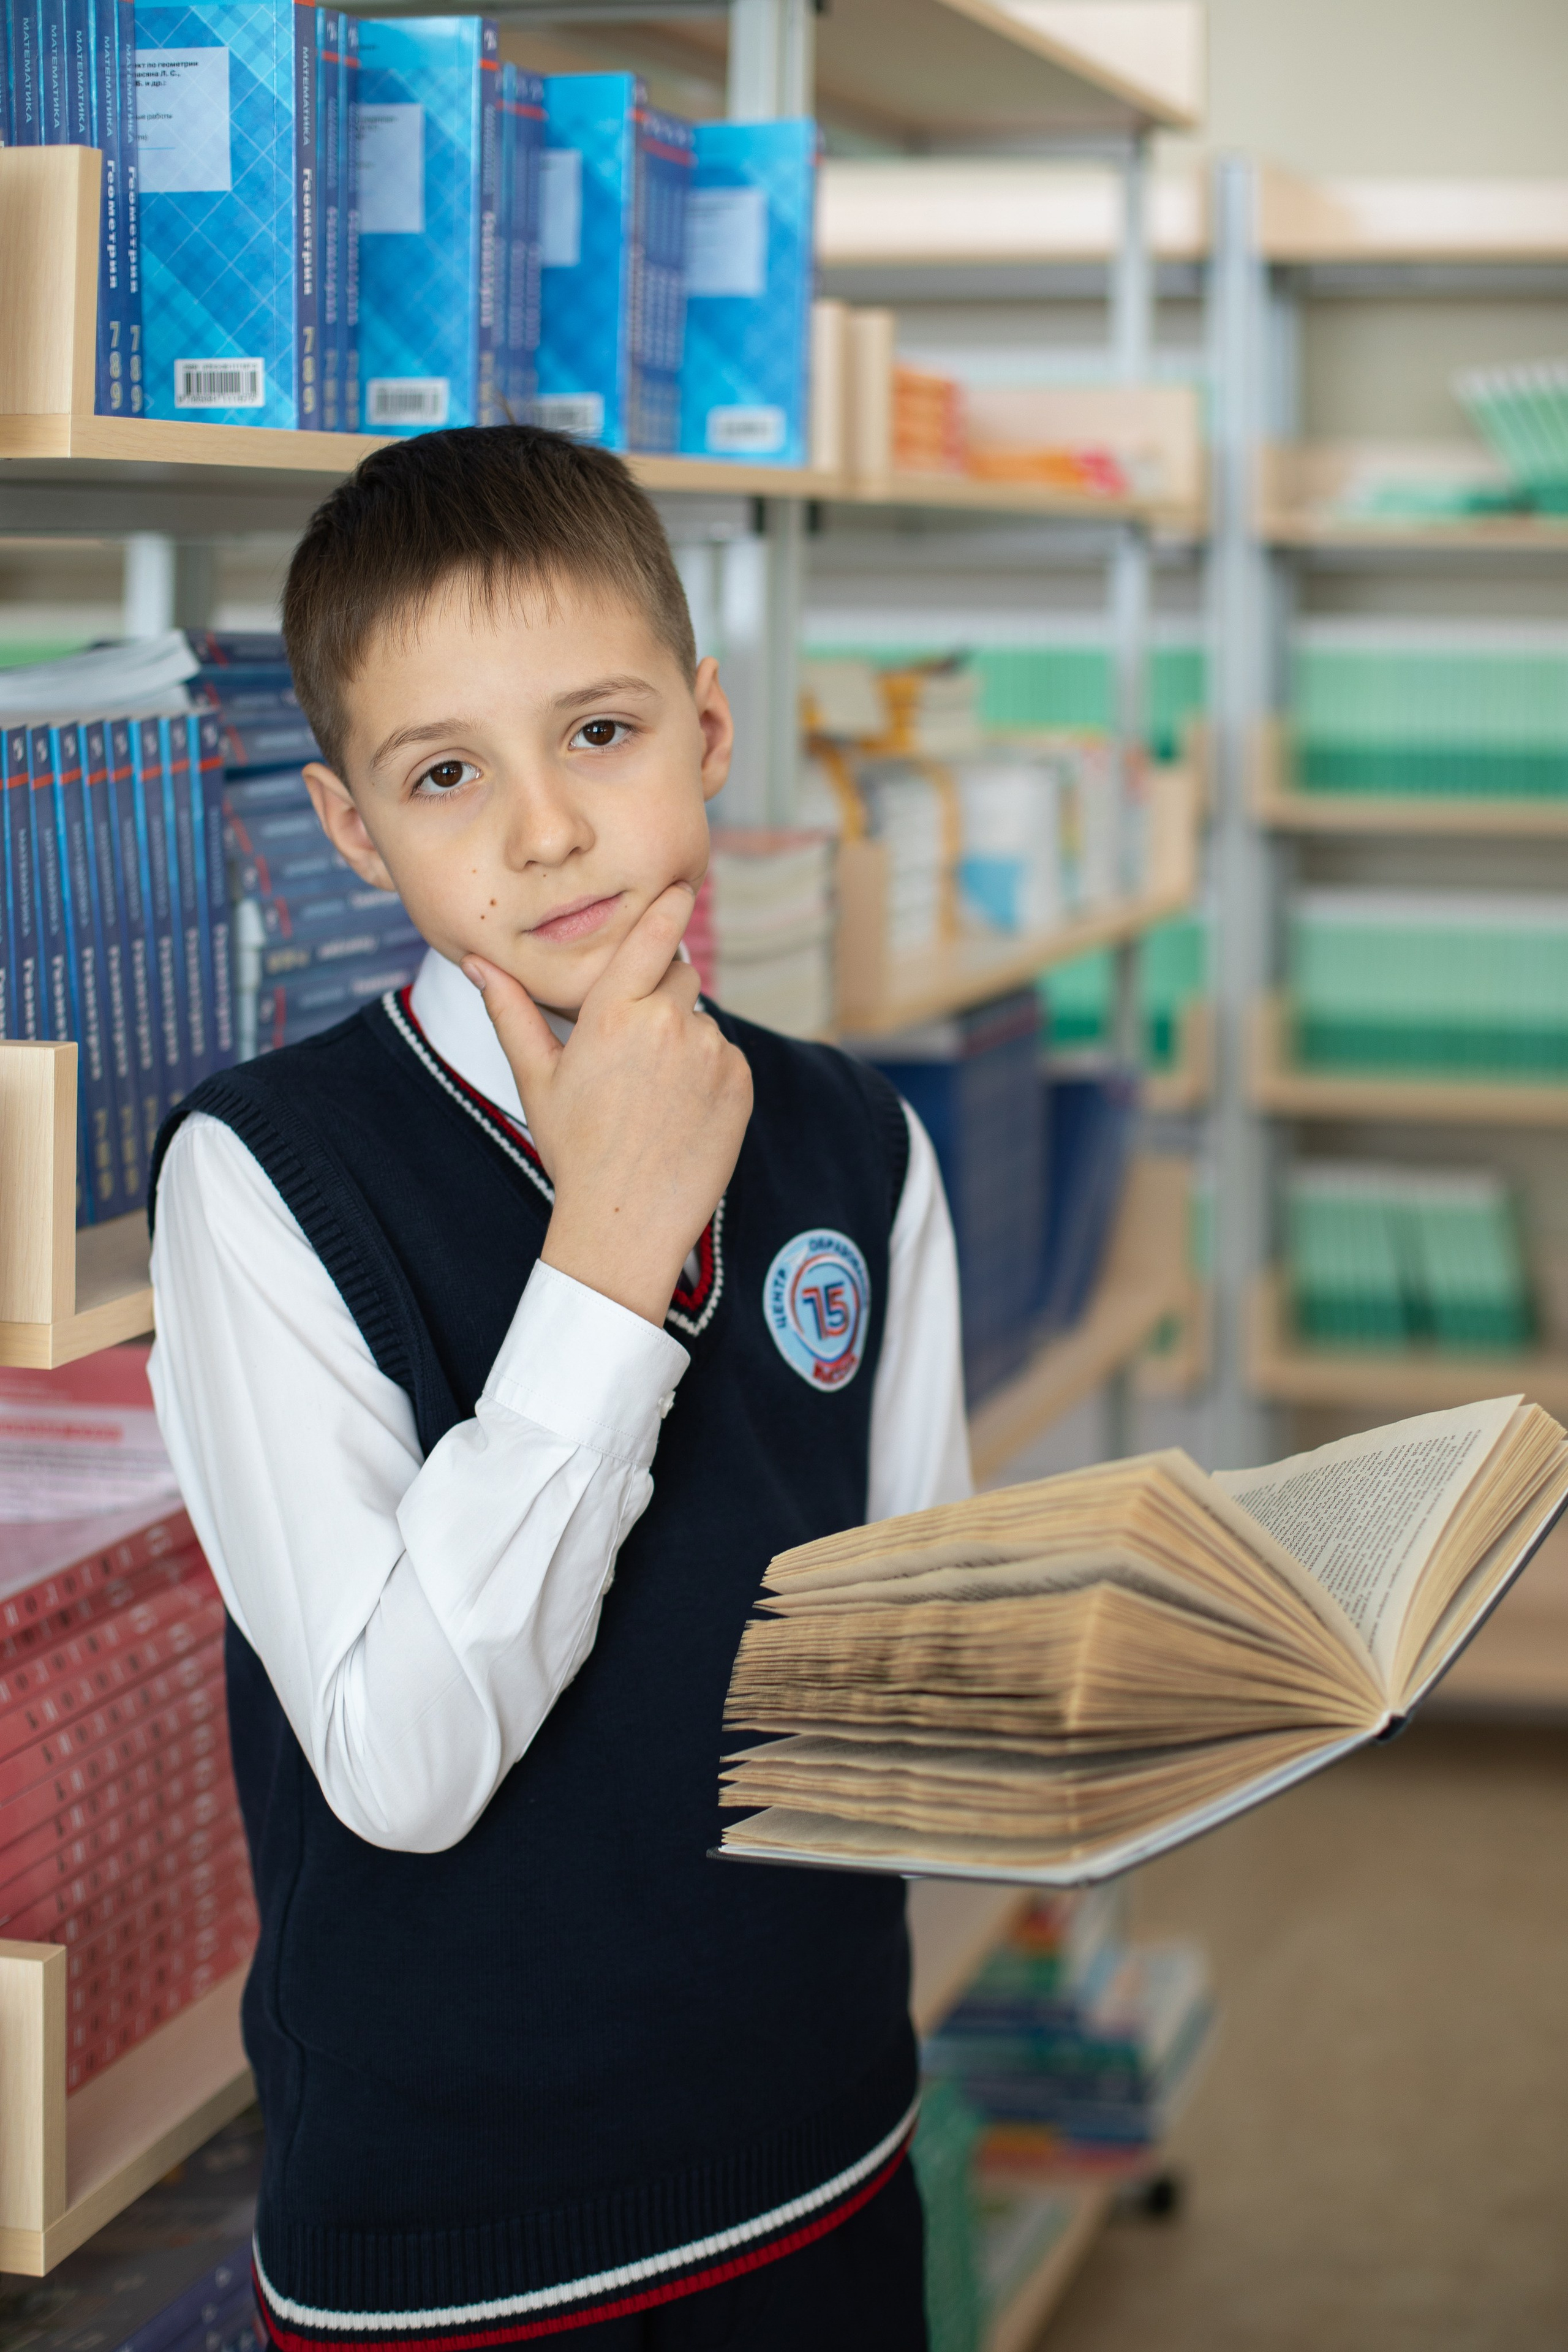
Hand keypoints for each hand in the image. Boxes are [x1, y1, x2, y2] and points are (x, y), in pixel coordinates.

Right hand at [462, 888, 752, 1325]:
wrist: (625, 1221)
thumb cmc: (575, 1151)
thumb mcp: (537, 1078)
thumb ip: (511, 1010)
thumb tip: (476, 961)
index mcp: (613, 1012)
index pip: (653, 934)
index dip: (671, 906)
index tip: (682, 889)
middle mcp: (667, 1021)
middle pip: (679, 975)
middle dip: (661, 996)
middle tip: (635, 1052)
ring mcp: (710, 1051)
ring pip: (701, 1021)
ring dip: (684, 1042)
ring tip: (654, 1097)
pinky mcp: (740, 1081)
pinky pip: (727, 1056)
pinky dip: (710, 1074)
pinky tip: (681, 1113)